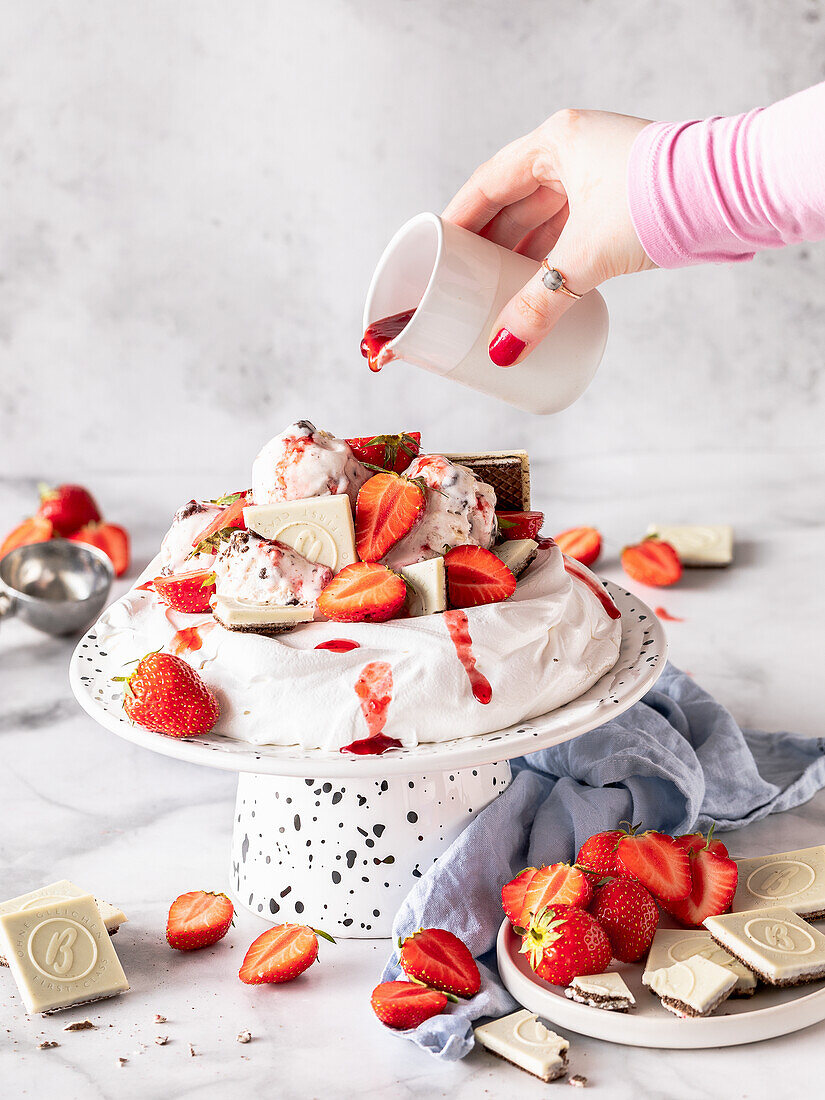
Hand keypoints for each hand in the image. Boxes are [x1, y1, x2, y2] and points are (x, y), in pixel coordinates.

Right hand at [443, 109, 655, 365]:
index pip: (488, 184)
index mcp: (556, 143)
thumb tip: (505, 349)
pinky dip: (552, 260)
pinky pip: (571, 233)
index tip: (435, 250)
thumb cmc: (661, 201)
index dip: (458, 220)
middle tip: (460, 282)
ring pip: (544, 221)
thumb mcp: (587, 255)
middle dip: (487, 247)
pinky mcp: (622, 204)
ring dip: (520, 257)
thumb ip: (541, 304)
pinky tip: (539, 287)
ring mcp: (600, 177)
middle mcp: (574, 153)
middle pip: (513, 205)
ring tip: (493, 293)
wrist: (734, 194)